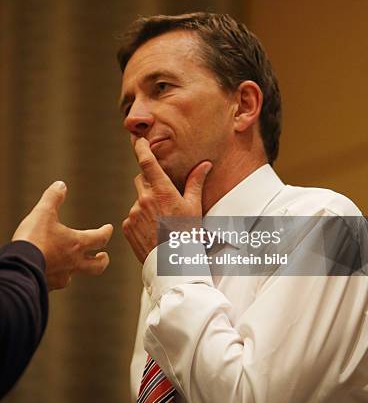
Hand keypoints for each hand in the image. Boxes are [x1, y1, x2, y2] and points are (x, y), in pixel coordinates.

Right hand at [12, 181, 112, 289]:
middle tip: (103, 256)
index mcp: (76, 244)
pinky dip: (56, 277)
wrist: (18, 267)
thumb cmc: (33, 239)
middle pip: (97, 266)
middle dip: (102, 260)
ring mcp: (61, 277)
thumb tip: (61, 185)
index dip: (106, 232)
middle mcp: (73, 263)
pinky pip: (56, 284)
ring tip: (71, 265)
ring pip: (74, 276)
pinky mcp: (48, 287)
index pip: (100, 238)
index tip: (109, 228)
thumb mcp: (43, 212)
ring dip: (76, 269)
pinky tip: (50, 274)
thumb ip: (53, 198)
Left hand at [122, 137, 211, 262]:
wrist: (173, 263)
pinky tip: (153, 229)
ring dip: (147, 203)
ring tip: (162, 220)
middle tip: (164, 196)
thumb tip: (204, 164)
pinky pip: (132, 216)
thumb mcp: (194, 207)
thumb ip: (195, 182)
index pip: (147, 162)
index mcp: (162, 191)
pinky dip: (141, 219)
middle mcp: (145, 199)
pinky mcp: (127, 226)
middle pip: (141, 179)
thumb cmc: (187, 234)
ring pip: (138, 199)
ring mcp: (134, 213)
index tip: (138, 140)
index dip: (141, 148)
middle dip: (150, 182)